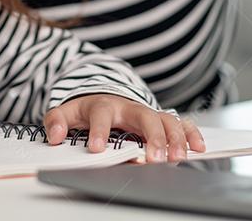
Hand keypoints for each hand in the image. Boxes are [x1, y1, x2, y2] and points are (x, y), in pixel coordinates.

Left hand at [43, 94, 205, 162]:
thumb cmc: (87, 110)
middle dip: (150, 137)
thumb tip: (53, 137)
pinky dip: (190, 133)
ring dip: (173, 138)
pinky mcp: (160, 120)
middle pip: (143, 116)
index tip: (96, 148)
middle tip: (152, 158)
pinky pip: (179, 123)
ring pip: (165, 119)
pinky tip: (197, 148)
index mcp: (103, 104)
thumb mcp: (66, 112)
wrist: (104, 94)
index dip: (98, 130)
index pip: (101, 114)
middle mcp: (129, 107)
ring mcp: (147, 112)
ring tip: (176, 157)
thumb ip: (56, 121)